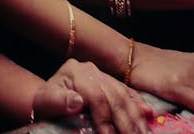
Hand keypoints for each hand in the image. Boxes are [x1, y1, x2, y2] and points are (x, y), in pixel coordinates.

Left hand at [32, 59, 150, 133]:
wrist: (48, 99)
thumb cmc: (46, 103)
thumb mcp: (45, 103)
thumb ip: (57, 101)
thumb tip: (77, 102)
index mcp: (75, 72)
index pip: (96, 96)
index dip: (105, 119)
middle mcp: (91, 70)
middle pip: (114, 96)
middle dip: (126, 122)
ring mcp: (102, 74)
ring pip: (124, 95)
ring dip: (136, 117)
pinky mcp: (110, 81)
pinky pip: (128, 92)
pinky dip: (138, 104)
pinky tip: (148, 115)